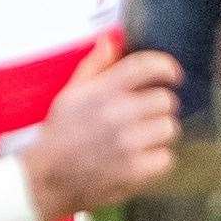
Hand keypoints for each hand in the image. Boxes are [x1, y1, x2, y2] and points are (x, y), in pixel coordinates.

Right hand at [23, 38, 182, 220]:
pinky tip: (141, 160)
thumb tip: (112, 41)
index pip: (146, 67)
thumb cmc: (59, 134)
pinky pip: (166, 158)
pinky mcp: (134, 170)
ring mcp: (128, 143)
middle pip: (166, 100)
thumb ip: (94, 66)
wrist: (47, 179)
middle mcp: (117, 113)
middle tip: (148, 117)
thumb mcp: (69, 94)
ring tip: (143, 140)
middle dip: (161, 107)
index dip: (166, 67)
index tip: (173, 75)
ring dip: (160, 134)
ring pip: (169, 129)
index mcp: (102, 91)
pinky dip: (158, 160)